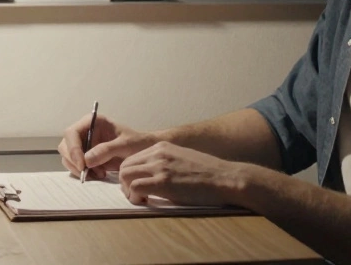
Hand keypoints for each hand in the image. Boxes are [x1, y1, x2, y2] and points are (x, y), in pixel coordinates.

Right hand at [58, 113, 157, 179]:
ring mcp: (84, 144)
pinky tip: (99, 174)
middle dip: (74, 161)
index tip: (82, 164)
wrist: (144, 151)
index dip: (73, 149)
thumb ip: (107, 150)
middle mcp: (85, 131)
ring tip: (99, 173)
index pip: (71, 133)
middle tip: (87, 173)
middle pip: (66, 145)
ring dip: (79, 169)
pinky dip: (84, 173)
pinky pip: (76, 166)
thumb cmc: (137, 143)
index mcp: (93, 122)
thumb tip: (87, 159)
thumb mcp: (126, 145)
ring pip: (68, 157)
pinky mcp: (86, 157)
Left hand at [118, 142, 246, 206]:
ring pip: (125, 176)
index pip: (132, 159)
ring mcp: (160, 166)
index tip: (137, 187)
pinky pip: (135, 188)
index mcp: (162, 147)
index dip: (130, 175)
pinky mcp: (163, 182)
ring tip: (142, 199)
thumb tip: (152, 176)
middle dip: (126, 183)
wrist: (225, 178)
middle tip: (137, 196)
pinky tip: (146, 202)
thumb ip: (165, 163)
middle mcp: (158, 153)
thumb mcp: (183, 159)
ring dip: (129, 191)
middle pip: (124, 166)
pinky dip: (135, 197)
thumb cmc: (209, 174)